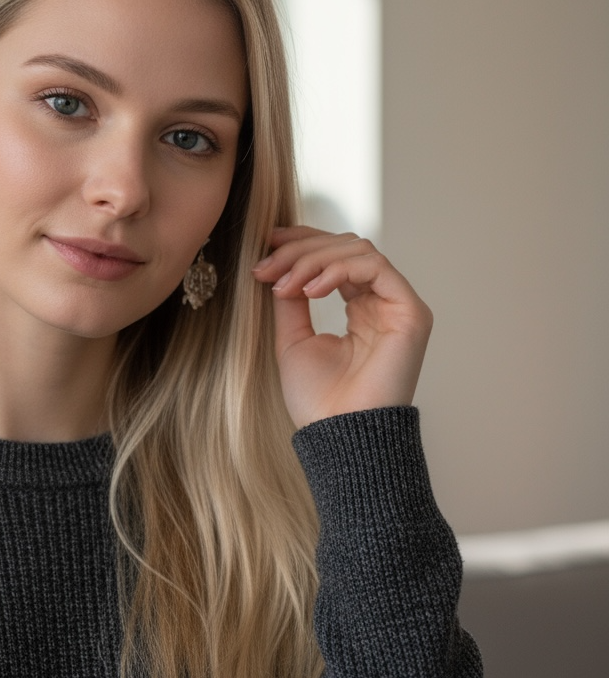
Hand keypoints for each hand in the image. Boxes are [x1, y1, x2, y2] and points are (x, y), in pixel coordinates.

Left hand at [251, 226, 432, 428]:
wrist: (338, 436)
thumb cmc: (318, 400)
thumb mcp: (292, 339)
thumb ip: (289, 300)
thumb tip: (276, 263)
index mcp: (359, 309)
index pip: (336, 256)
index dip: (302, 241)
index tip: (266, 242)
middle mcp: (382, 303)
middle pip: (345, 247)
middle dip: (299, 250)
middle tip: (265, 269)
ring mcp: (398, 306)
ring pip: (358, 251)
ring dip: (312, 260)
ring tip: (284, 285)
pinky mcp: (411, 312)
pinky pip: (375, 267)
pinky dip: (336, 270)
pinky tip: (309, 291)